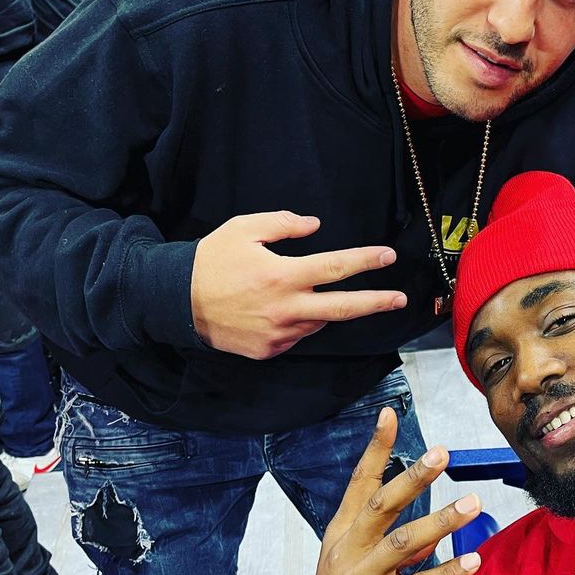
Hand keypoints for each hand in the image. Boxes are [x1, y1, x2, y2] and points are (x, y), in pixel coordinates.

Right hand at [190, 210, 407, 358]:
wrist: (174, 301)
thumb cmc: (210, 261)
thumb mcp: (243, 229)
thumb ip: (283, 224)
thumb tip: (314, 225)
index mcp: (282, 275)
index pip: (336, 268)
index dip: (365, 261)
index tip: (388, 257)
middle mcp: (286, 308)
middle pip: (343, 308)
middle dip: (376, 302)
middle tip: (400, 300)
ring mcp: (278, 334)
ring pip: (316, 322)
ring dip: (320, 308)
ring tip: (297, 294)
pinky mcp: (268, 350)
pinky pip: (295, 336)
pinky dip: (297, 322)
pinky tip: (278, 311)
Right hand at [297, 408, 482, 574]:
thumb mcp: (359, 561)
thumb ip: (392, 538)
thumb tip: (434, 523)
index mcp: (342, 531)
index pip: (360, 482)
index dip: (375, 448)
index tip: (388, 414)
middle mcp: (348, 549)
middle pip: (382, 505)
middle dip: (413, 477)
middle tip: (443, 453)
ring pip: (404, 543)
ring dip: (441, 521)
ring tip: (473, 502)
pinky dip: (446, 573)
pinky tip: (473, 561)